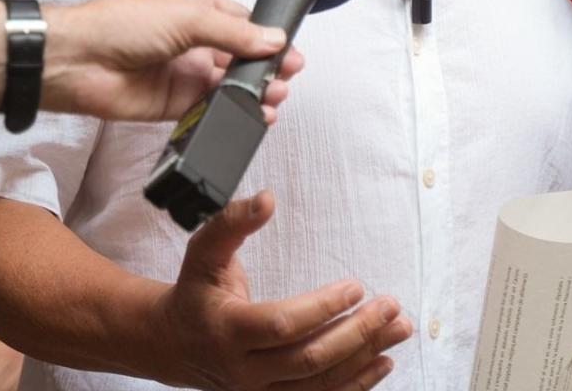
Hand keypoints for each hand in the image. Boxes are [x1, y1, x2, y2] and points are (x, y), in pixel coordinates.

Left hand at [35, 0, 306, 121]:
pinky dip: (233, 112)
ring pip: (230, 83)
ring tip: (274, 97)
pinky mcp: (176, 102)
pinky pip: (212, 108)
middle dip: (265, 65)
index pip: (241, 19)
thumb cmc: (121, 24)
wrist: (79, 62)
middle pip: (240, 53)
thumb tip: (274, 39)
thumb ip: (234, 33)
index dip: (266, 34)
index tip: (289, 49)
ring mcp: (185, 69)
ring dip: (254, 90)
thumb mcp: (187, 16)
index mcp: (195, 2)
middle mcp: (193, 36)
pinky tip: (253, 115)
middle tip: (287, 76)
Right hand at [152, 191, 411, 389]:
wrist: (172, 344)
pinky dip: (356, 383)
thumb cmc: (195, 291)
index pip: (283, 324)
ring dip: (365, 356)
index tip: (356, 286)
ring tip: (398, 329)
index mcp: (227, 330)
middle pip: (309, 359)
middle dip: (356, 333)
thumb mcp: (204, 252)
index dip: (323, 308)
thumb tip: (266, 199)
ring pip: (320, 384)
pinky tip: (383, 360)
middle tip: (390, 306)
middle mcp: (243, 369)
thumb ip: (232, 222)